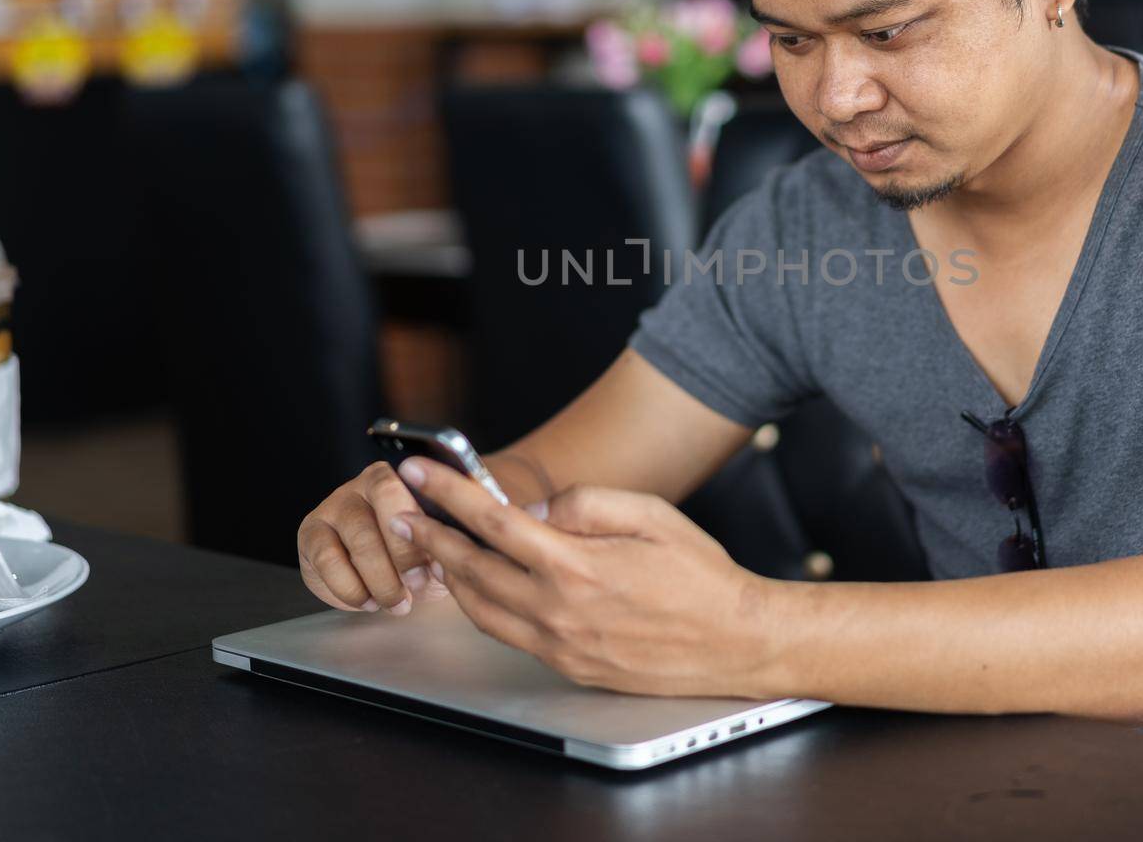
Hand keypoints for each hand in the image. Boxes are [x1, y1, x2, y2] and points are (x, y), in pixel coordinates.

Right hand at [297, 461, 449, 614]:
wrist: (381, 583)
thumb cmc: (414, 560)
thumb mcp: (436, 551)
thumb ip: (443, 545)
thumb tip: (446, 557)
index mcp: (406, 477)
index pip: (416, 485)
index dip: (426, 527)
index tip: (435, 564)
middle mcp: (367, 482)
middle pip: (386, 501)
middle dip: (404, 551)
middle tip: (417, 585)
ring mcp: (336, 504)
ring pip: (360, 537)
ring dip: (381, 579)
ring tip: (397, 603)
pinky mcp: (311, 532)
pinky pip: (328, 560)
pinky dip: (351, 588)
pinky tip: (368, 602)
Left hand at [391, 457, 773, 697]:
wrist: (737, 642)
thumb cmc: (702, 576)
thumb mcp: (652, 515)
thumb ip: (588, 503)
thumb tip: (541, 509)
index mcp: (577, 566)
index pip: (494, 522)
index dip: (450, 494)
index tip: (422, 474)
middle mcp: (559, 611)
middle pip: (473, 570)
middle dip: (432, 537)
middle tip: (405, 513)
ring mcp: (561, 646)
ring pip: (481, 610)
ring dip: (450, 576)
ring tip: (434, 548)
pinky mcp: (570, 668)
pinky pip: (510, 635)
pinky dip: (484, 608)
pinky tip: (481, 589)